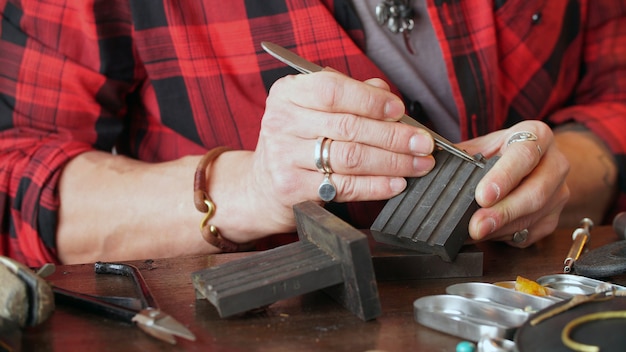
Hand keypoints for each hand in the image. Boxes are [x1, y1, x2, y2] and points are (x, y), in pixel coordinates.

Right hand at [245, 71, 435, 234]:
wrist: (262, 186)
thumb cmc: (297, 141)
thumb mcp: (314, 110)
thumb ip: (350, 96)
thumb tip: (387, 94)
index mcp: (288, 93)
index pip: (333, 89)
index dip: (370, 100)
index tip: (399, 109)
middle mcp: (282, 121)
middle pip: (349, 126)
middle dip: (394, 135)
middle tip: (423, 142)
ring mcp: (284, 156)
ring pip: (350, 157)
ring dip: (393, 162)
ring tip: (418, 163)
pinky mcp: (292, 187)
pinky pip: (344, 186)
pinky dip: (376, 186)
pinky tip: (396, 183)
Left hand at [458, 120, 570, 246]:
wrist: (538, 163)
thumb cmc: (505, 152)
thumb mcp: (486, 145)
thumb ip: (464, 154)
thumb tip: (431, 163)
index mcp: (537, 136)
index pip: (524, 155)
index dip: (503, 177)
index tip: (482, 195)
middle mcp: (555, 163)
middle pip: (535, 192)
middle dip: (502, 212)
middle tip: (476, 225)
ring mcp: (558, 193)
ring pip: (533, 217)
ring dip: (502, 229)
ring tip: (475, 233)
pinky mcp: (553, 218)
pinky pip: (531, 233)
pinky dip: (506, 237)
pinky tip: (487, 235)